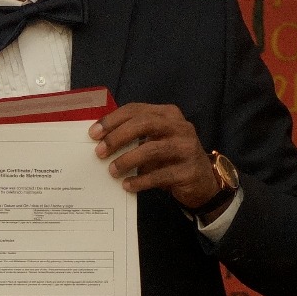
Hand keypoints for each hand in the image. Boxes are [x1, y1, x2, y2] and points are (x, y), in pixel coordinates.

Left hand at [90, 102, 218, 208]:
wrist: (202, 182)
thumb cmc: (171, 158)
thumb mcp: (155, 141)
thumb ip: (134, 135)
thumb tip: (100, 140)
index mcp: (168, 114)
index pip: (136, 110)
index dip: (113, 120)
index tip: (93, 133)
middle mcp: (180, 127)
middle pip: (144, 124)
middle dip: (118, 137)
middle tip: (100, 152)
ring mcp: (187, 148)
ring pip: (152, 149)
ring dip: (127, 160)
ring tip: (112, 171)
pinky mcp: (189, 170)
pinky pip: (160, 175)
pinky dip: (140, 181)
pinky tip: (127, 185)